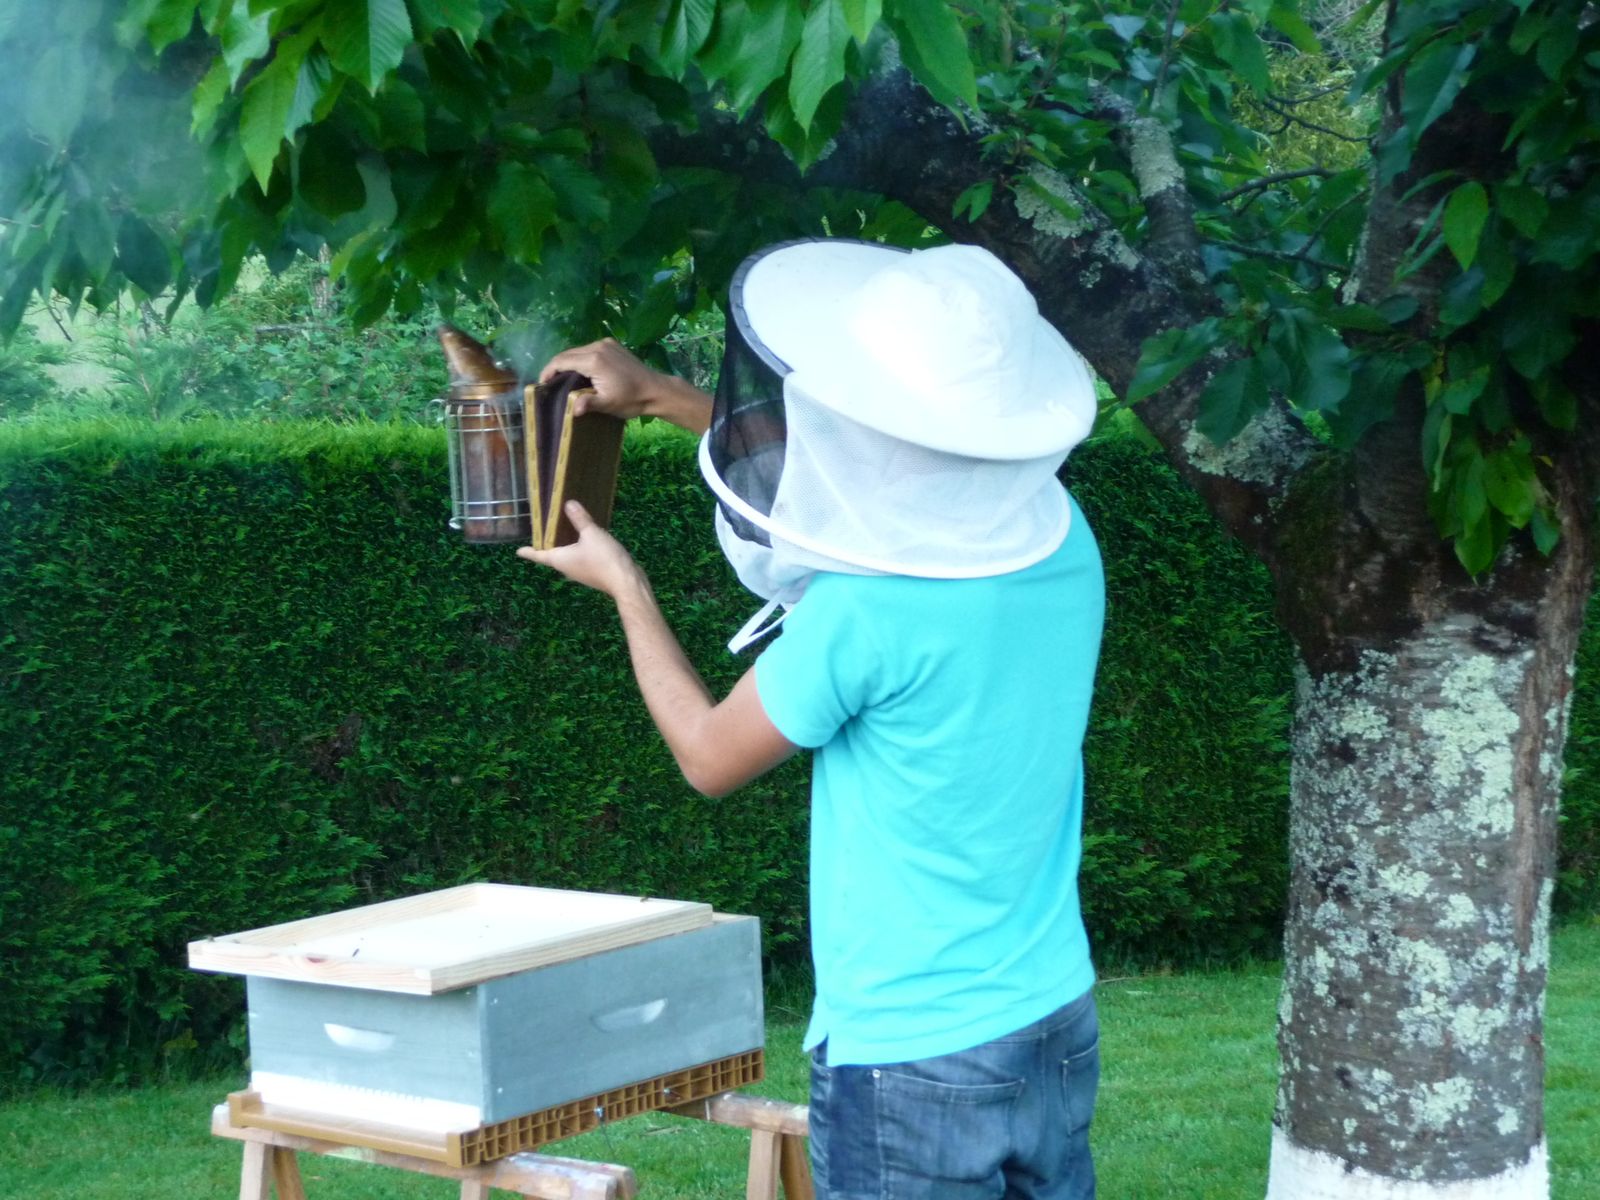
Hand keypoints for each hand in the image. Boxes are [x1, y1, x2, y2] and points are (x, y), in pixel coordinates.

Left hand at [517, 500, 644, 598]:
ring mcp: (580, 572)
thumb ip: (579, 518)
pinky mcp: (593, 572)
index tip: (518, 551)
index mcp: (559, 559)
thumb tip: (568, 503)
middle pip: (552, 554)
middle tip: (543, 530)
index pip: (539, 555)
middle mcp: (566, 567)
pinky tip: (584, 538)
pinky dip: (578, 547)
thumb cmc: (603, 558)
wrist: (626, 582)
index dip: (528, 551)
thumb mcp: (591, 533)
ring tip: (562, 529)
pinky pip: (580, 557)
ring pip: (567, 556)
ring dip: (564, 545)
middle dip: (547, 543)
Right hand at [539, 338, 664, 420]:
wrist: (656, 390)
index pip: (561, 361)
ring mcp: (605, 343)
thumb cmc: (632, 399)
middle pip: (568, 354)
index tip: (542, 384)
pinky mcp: (612, 344)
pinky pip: (589, 349)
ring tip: (563, 380)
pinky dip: (581, 359)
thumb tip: (573, 410)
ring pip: (578, 351)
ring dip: (568, 363)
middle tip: (550, 384)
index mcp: (594, 360)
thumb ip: (588, 404)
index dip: (548, 371)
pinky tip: (580, 373)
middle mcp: (597, 346)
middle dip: (556, 367)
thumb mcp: (608, 404)